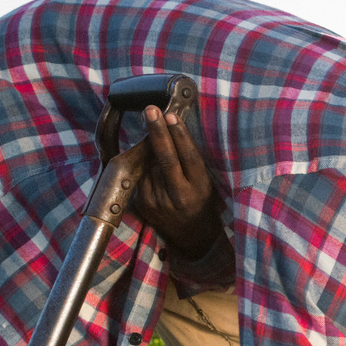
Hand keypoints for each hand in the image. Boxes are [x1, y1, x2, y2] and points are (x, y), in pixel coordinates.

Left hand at [130, 104, 223, 254]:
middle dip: (157, 132)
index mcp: (199, 188)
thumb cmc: (200, 202)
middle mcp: (179, 196)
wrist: (191, 235)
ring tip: (157, 140)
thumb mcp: (204, 183)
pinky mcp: (144, 204)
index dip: (179, 135)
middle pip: (165, 159)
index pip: (188, 157)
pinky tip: (152, 165)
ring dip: (151, 149)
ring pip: (150, 165)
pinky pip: (142, 176)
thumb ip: (189, 163)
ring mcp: (158, 201)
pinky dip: (145, 165)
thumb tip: (169, 131)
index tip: (171, 116)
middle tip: (150, 110)